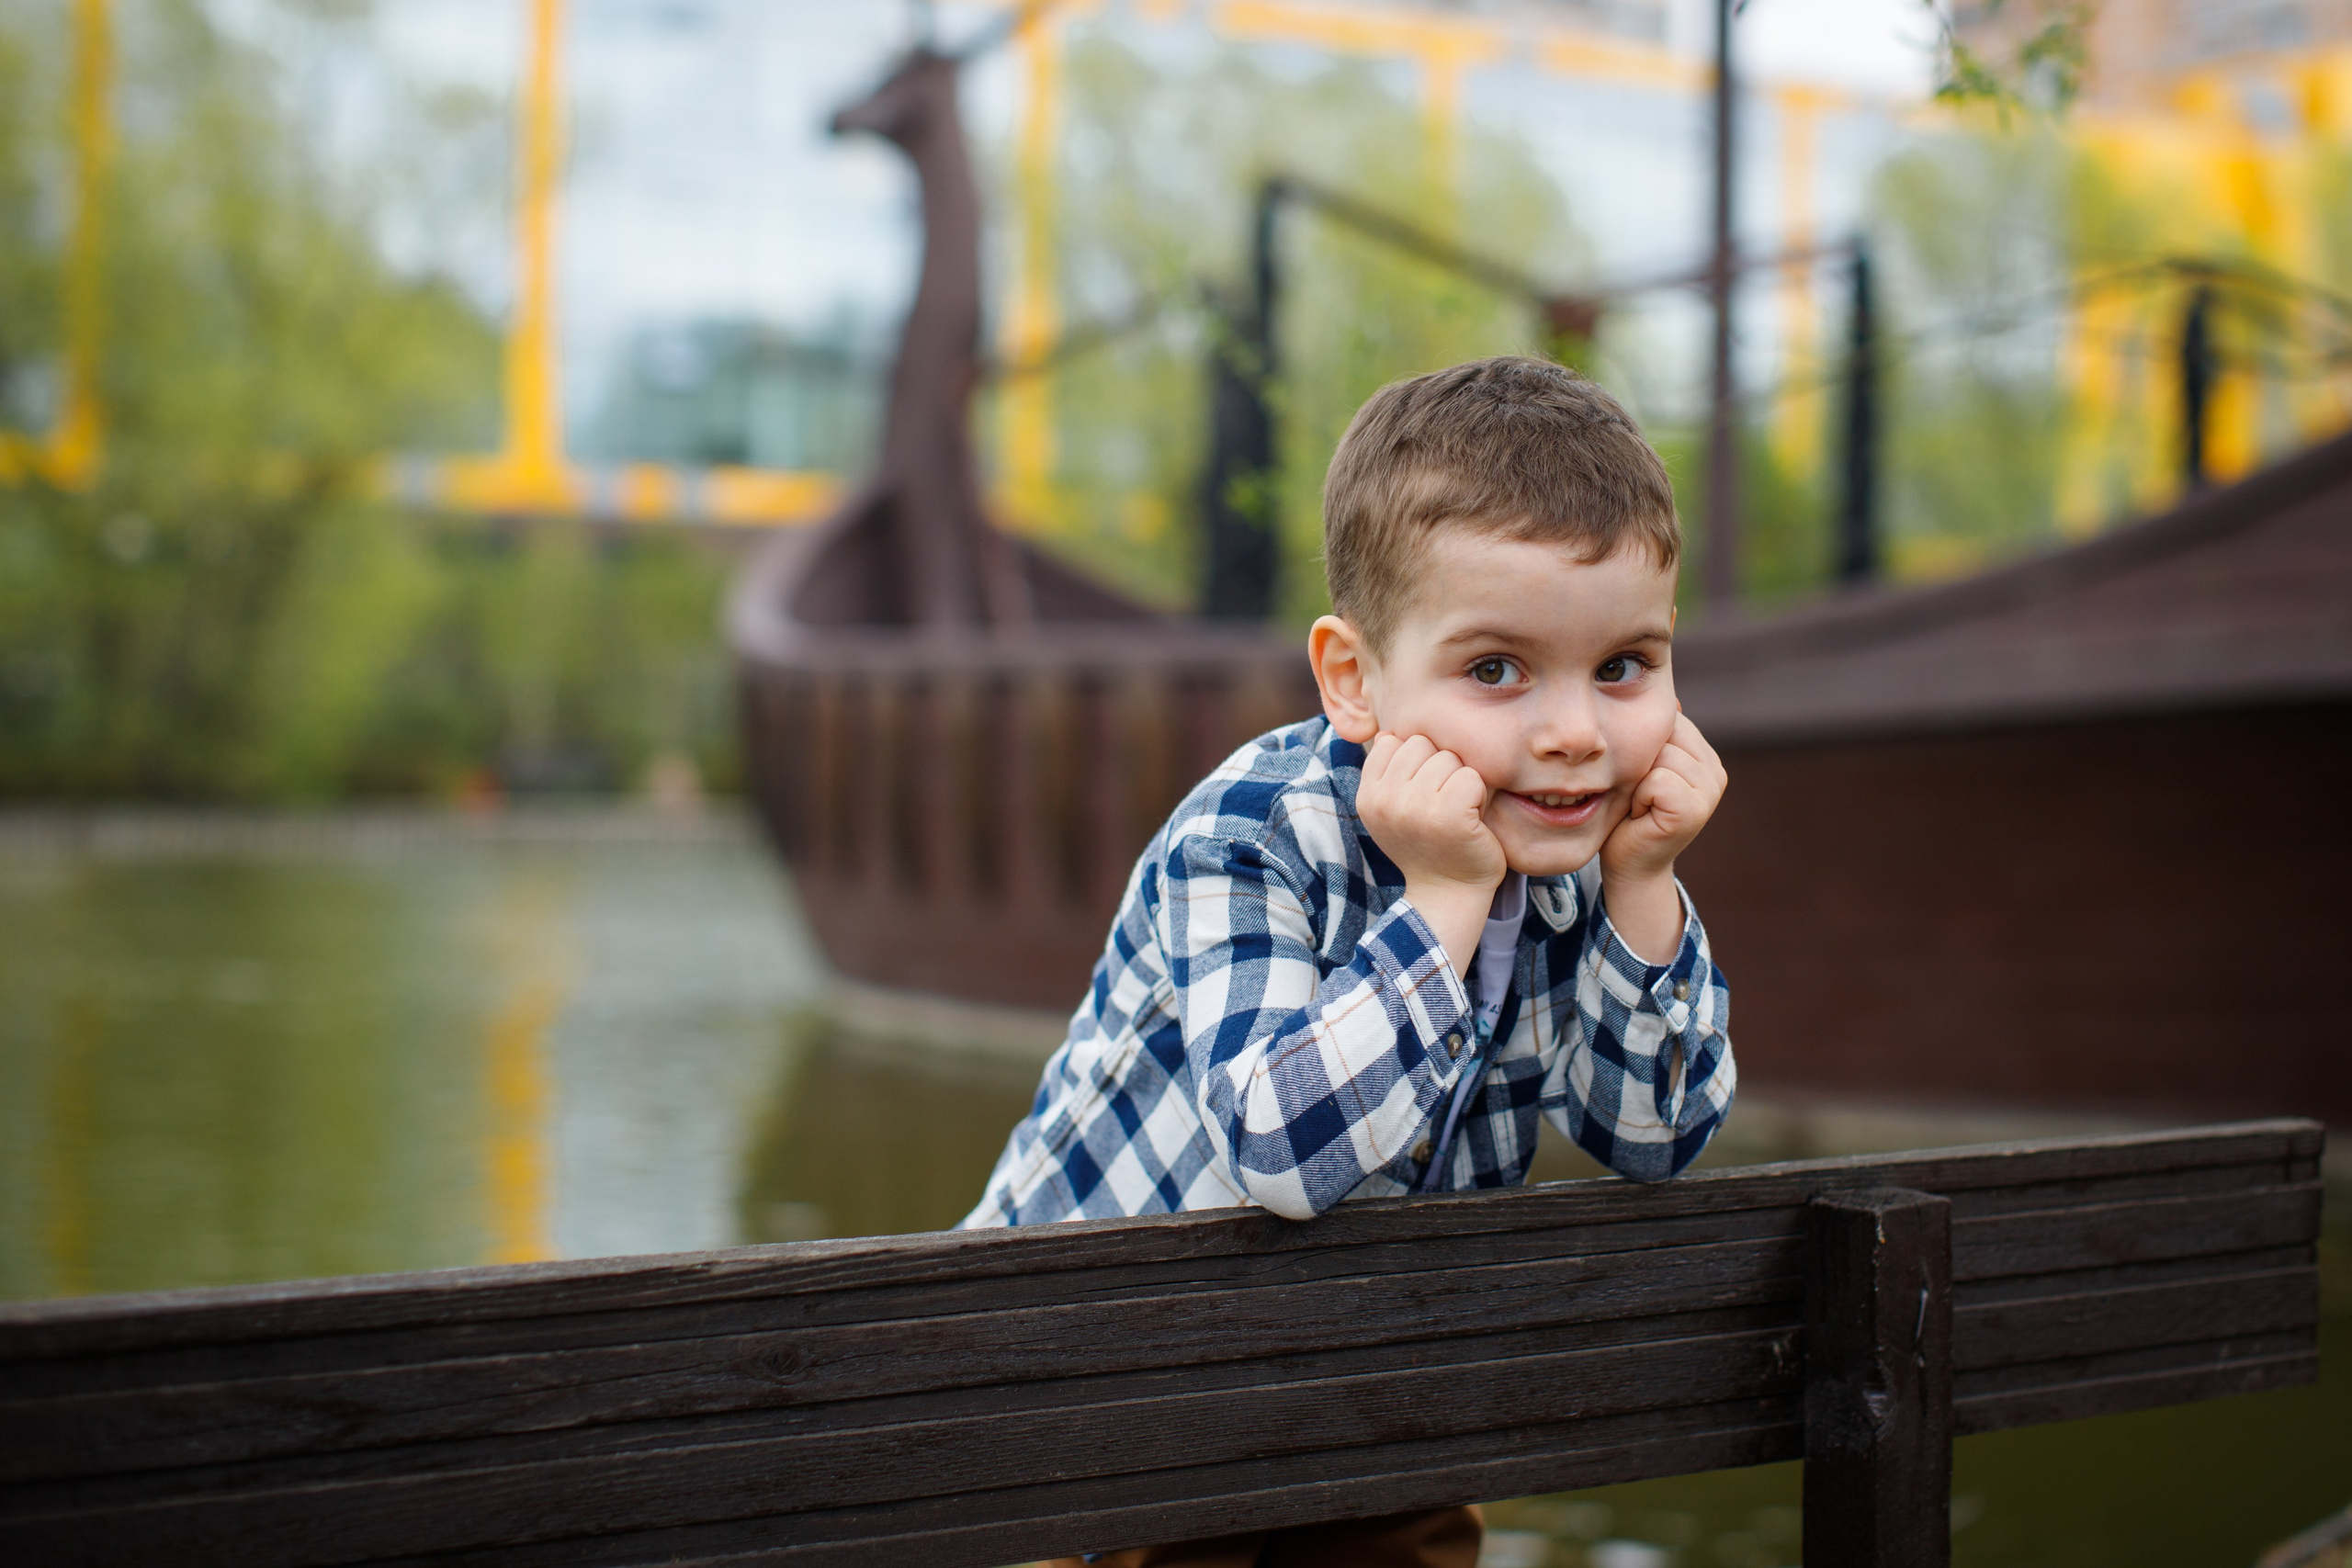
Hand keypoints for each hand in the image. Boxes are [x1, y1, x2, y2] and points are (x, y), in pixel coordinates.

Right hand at [1356, 733, 1505, 977]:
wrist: (1449, 893)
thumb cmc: (1429, 844)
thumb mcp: (1394, 808)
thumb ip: (1389, 772)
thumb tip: (1388, 732)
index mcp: (1367, 796)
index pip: (1393, 742)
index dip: (1416, 763)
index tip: (1422, 796)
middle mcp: (1385, 800)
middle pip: (1422, 744)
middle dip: (1440, 769)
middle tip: (1443, 805)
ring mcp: (1415, 808)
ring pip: (1449, 758)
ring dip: (1461, 783)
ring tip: (1456, 813)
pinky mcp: (1448, 816)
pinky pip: (1471, 777)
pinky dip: (1479, 796)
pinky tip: (1471, 821)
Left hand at [1599, 711, 1727, 962]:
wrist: (1629, 864)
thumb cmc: (1627, 812)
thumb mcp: (1639, 765)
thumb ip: (1652, 736)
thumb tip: (1663, 694)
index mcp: (1703, 754)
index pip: (1667, 720)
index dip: (1640, 746)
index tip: (1640, 778)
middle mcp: (1714, 769)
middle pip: (1663, 734)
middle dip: (1639, 761)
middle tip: (1638, 794)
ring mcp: (1710, 790)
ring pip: (1659, 755)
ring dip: (1636, 780)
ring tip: (1640, 803)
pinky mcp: (1695, 809)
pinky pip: (1657, 779)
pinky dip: (1640, 796)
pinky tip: (1642, 814)